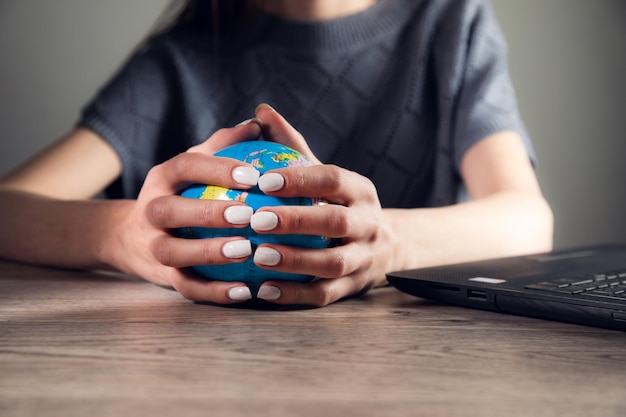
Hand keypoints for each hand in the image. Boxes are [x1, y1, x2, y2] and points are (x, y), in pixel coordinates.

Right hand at [104, 119, 265, 302]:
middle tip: (247, 214)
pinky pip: (187, 287)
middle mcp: (151, 210)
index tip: (252, 174)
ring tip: (245, 252)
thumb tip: (260, 122)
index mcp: (162, 179)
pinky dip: (214, 292)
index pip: (184, 166)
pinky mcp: (162, 277)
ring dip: (208, 253)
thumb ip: (223, 145)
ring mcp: (153, 246)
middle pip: (169, 210)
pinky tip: (246, 291)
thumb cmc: (180, 193)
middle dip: (207, 212)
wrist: (131, 236)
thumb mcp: (194, 166)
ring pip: (173, 252)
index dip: (216, 169)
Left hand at [250, 104, 393, 305]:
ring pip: (332, 263)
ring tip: (258, 256)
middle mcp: (367, 223)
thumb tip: (261, 112)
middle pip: (335, 222)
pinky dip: (295, 295)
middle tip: (257, 220)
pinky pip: (324, 294)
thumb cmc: (340, 204)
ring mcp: (364, 259)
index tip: (264, 179)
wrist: (387, 246)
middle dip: (297, 221)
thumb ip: (294, 146)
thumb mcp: (326, 176)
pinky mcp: (353, 288)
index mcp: (360, 191)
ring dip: (295, 260)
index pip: (334, 179)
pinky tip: (263, 290)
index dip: (302, 179)